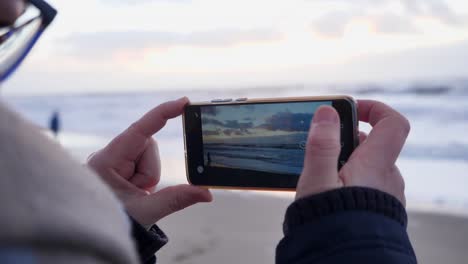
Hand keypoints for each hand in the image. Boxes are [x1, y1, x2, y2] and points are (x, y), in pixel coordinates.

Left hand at [88, 97, 211, 225]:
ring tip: (135, 194)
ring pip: (148, 155)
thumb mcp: (145, 211)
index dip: (162, 113)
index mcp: (106, 161)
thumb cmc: (112, 221)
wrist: (94, 233)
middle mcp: (109, 154)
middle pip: (148, 145)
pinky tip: (135, 190)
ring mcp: (114, 159)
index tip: (184, 102)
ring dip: (148, 175)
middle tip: (140, 192)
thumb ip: (176, 199)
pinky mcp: (120, 164)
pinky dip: (146, 176)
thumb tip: (206, 193)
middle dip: (151, 170)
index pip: (139, 130)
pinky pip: (144, 162)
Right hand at [296, 100, 409, 204]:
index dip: (374, 109)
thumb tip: (327, 112)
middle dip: (348, 143)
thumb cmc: (330, 225)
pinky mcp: (381, 215)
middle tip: (322, 153)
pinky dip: (352, 187)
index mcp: (376, 165)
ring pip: (370, 170)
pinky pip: (369, 191)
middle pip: (373, 147)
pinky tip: (331, 199)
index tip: (350, 110)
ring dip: (348, 167)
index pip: (392, 123)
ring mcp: (387, 199)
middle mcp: (388, 180)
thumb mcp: (317, 182)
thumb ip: (322, 145)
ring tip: (321, 180)